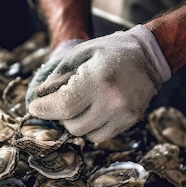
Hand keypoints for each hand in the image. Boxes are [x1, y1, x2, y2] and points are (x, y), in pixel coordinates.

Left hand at [28, 25, 170, 142]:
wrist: (150, 55)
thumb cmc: (110, 51)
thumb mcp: (80, 53)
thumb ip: (57, 76)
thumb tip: (39, 97)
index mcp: (99, 79)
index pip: (63, 106)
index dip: (45, 109)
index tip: (35, 107)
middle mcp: (114, 100)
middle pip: (73, 126)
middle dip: (60, 116)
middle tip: (59, 103)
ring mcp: (125, 114)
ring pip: (86, 135)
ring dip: (76, 123)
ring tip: (78, 105)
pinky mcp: (131, 121)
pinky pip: (101, 135)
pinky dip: (91, 127)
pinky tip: (93, 110)